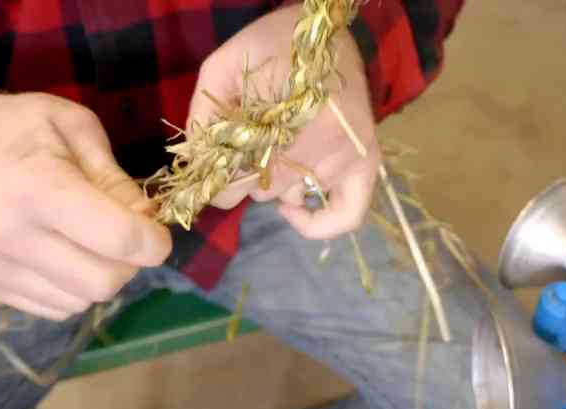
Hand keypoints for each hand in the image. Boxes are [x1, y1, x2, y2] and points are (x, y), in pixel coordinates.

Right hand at [0, 91, 171, 319]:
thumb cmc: (19, 128)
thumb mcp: (75, 127)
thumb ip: (116, 178)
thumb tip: (146, 221)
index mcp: (36, 186)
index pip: (117, 238)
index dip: (154, 242)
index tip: (157, 232)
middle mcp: (8, 234)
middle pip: (103, 282)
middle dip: (129, 264)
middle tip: (124, 235)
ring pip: (81, 301)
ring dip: (99, 276)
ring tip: (88, 241)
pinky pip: (55, 307)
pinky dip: (72, 288)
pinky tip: (61, 254)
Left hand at [188, 4, 380, 239]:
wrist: (326, 28)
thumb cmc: (273, 43)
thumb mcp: (225, 66)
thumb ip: (205, 115)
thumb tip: (198, 166)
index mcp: (297, 120)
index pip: (241, 180)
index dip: (217, 179)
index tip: (209, 166)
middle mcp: (330, 145)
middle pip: (263, 189)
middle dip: (242, 172)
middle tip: (237, 144)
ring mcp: (351, 156)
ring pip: (289, 195)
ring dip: (273, 179)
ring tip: (270, 146)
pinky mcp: (366, 162)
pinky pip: (347, 214)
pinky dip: (319, 223)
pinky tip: (292, 209)